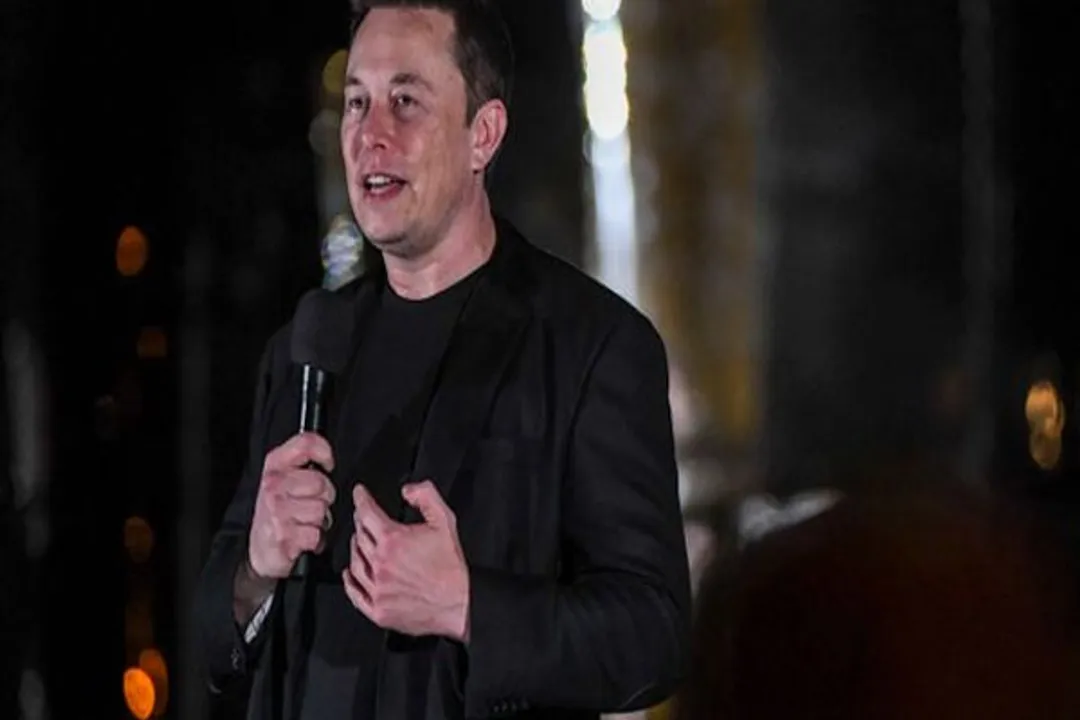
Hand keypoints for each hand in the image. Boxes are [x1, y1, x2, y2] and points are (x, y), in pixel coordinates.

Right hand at [247, 432, 335, 579]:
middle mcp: (273, 485)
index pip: (306, 443)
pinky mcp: (283, 535)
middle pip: (320, 481)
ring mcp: (277, 510)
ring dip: (319, 520)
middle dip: (325, 496)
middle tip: (311, 503)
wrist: (261, 547)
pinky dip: (315, 539)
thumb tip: (326, 457)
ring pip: (321, 509)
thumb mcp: (286, 476)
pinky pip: (317, 533)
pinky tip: (302, 536)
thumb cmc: (279, 509)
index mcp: (275, 465)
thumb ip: (305, 459)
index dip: (324, 453)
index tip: (327, 465)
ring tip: (305, 521)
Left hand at [343, 480, 469, 641]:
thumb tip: (408, 490)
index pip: (366, 513)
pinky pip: (355, 594)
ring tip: (359, 541)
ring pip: (354, 562)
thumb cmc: (452, 567)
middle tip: (363, 517)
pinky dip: (349, 581)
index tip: (359, 493)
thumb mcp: (445, 521)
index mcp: (393, 540)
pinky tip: (350, 574)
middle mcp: (380, 564)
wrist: (460, 604)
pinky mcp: (378, 609)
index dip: (361, 499)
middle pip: (359, 536)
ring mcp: (377, 588)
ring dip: (355, 548)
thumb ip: (426, 497)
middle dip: (360, 522)